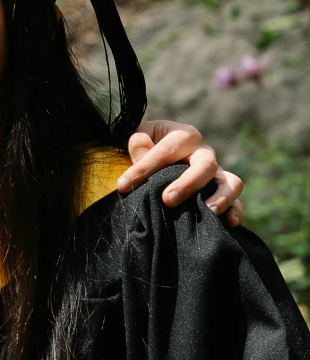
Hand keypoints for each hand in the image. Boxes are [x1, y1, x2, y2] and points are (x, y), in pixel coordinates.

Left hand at [121, 120, 242, 225]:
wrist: (158, 157)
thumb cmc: (144, 147)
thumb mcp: (137, 140)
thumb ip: (138, 145)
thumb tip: (139, 144)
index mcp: (182, 136)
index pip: (165, 151)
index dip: (144, 168)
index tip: (123, 186)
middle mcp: (203, 152)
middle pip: (206, 164)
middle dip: (188, 183)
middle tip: (168, 200)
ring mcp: (216, 173)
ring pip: (230, 181)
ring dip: (221, 197)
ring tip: (207, 211)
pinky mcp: (222, 190)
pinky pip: (237, 200)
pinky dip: (235, 210)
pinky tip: (230, 223)